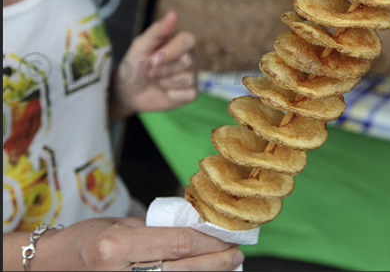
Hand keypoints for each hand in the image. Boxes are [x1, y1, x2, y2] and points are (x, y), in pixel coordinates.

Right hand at [27, 217, 243, 270]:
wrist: (51, 265)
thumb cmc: (86, 240)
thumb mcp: (122, 225)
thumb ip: (158, 230)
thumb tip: (196, 230)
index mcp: (118, 248)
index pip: (178, 244)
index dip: (209, 242)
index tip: (228, 237)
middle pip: (184, 270)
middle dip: (217, 263)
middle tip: (236, 255)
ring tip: (225, 268)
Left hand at [111, 11, 197, 117]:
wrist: (128, 91)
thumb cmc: (135, 64)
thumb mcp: (141, 46)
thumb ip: (157, 30)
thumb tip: (174, 13)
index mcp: (181, 41)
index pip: (188, 40)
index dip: (170, 51)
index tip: (151, 60)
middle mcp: (191, 56)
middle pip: (186, 62)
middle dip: (162, 69)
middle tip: (149, 71)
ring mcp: (193, 75)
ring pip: (187, 78)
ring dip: (164, 82)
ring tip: (155, 81)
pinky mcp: (192, 92)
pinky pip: (189, 94)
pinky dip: (171, 95)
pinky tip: (164, 91)